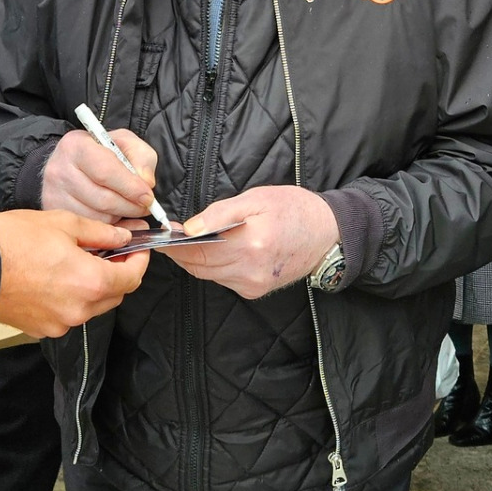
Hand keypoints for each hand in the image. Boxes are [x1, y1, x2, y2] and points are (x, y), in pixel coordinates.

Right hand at [0, 209, 149, 336]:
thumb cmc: (13, 241)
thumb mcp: (64, 224)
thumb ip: (101, 233)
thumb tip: (124, 237)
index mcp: (91, 283)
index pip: (133, 278)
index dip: (140, 260)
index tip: (138, 248)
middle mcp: (80, 310)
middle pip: (115, 295)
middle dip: (118, 273)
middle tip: (110, 250)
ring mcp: (60, 324)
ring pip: (91, 307)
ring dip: (93, 287)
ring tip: (77, 261)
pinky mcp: (40, 329)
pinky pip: (67, 315)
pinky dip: (70, 299)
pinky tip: (55, 278)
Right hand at [41, 127, 159, 222]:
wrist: (74, 161)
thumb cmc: (102, 152)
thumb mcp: (126, 144)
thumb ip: (142, 159)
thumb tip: (146, 184)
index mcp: (77, 146)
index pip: (106, 172)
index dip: (131, 188)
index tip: (148, 197)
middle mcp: (60, 170)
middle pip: (102, 199)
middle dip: (131, 207)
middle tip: (144, 207)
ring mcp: (53, 194)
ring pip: (97, 218)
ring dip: (120, 218)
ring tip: (127, 207)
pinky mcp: (55, 213)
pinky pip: (89, 229)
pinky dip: (109, 228)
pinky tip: (117, 219)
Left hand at [171, 186, 338, 299]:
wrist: (328, 233)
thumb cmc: (294, 209)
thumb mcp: (257, 198)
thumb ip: (220, 213)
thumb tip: (189, 229)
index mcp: (252, 244)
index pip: (198, 250)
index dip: (176, 244)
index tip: (163, 233)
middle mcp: (251, 270)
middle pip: (199, 266)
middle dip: (181, 252)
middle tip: (171, 236)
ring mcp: (253, 285)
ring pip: (208, 274)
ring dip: (196, 259)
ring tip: (189, 241)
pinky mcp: (255, 291)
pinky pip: (223, 279)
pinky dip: (214, 266)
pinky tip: (217, 251)